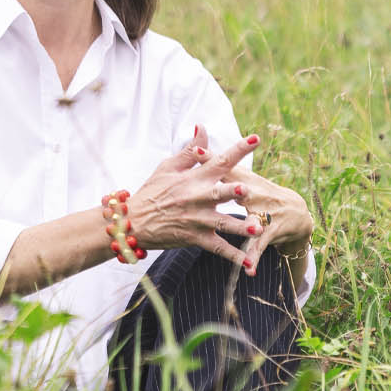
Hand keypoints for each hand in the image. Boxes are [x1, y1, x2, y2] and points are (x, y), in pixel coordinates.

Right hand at [124, 125, 258, 270]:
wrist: (133, 222)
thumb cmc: (153, 191)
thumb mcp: (169, 166)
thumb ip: (191, 149)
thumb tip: (203, 126)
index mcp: (194, 177)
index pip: (219, 160)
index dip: (237, 149)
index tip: (256, 139)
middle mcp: (198, 197)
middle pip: (220, 192)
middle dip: (233, 191)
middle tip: (247, 190)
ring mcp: (197, 220)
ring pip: (223, 223)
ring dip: (240, 226)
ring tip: (257, 228)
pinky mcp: (195, 238)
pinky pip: (217, 248)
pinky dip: (233, 256)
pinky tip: (248, 263)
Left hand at [184, 134, 314, 275]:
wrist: (295, 212)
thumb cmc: (259, 193)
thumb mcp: (241, 178)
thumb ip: (216, 162)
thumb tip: (195, 142)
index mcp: (243, 180)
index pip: (225, 166)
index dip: (210, 158)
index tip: (195, 151)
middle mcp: (255, 194)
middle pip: (240, 189)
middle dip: (229, 188)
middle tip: (214, 189)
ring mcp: (265, 214)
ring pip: (253, 221)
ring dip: (247, 227)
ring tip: (244, 232)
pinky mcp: (270, 233)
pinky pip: (259, 247)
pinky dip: (253, 259)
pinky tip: (249, 271)